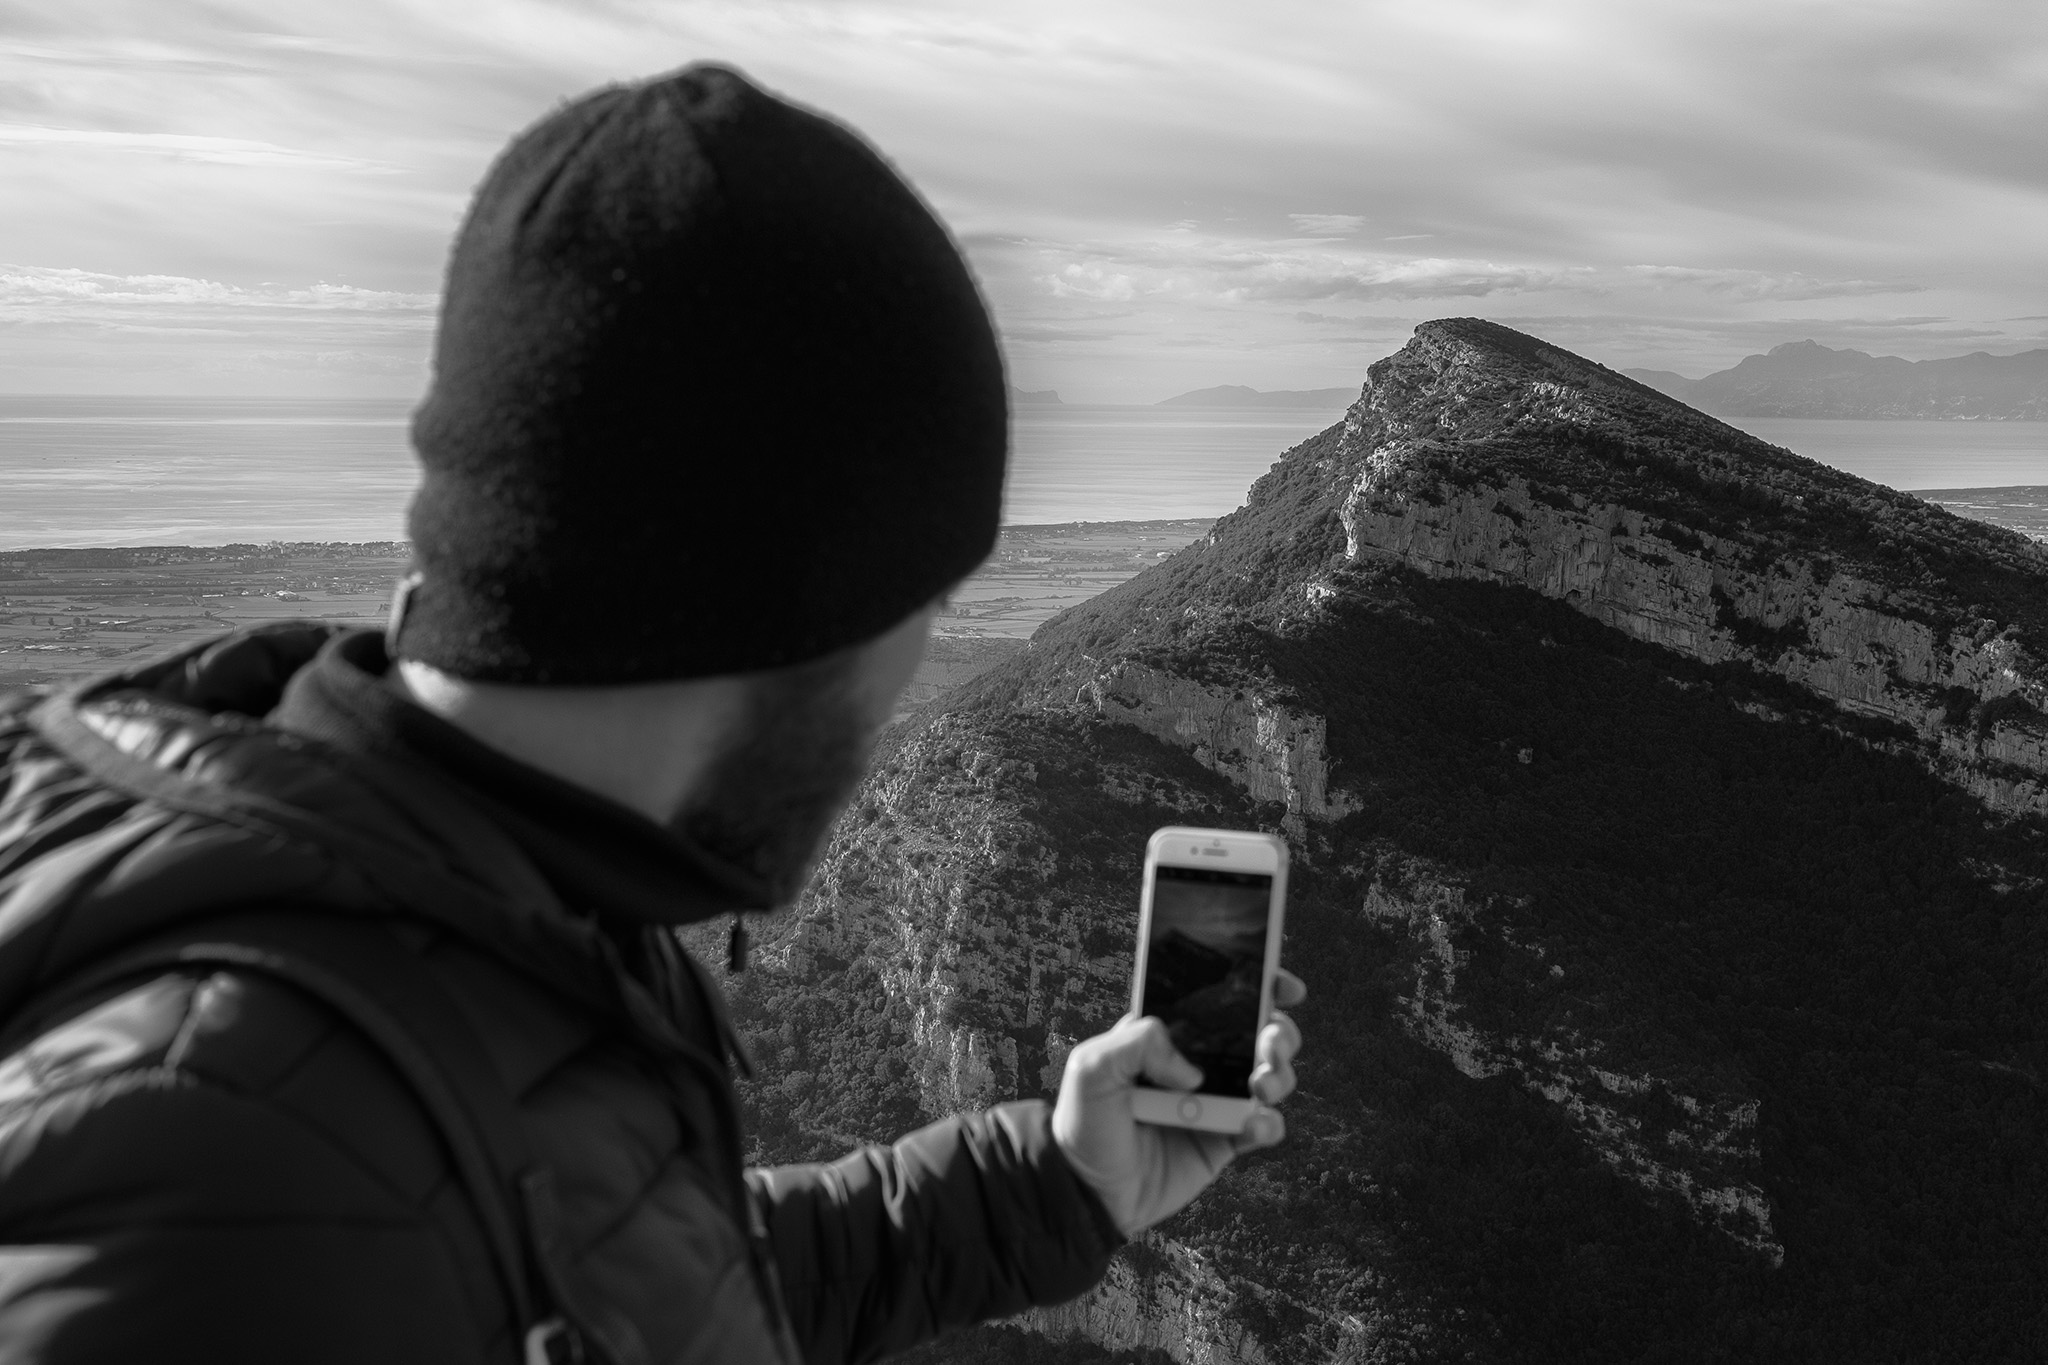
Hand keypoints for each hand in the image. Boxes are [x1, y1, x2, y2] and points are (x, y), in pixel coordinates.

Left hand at [1052, 970, 1304, 1237]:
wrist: (1088, 1194)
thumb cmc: (1083, 1123)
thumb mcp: (1093, 1068)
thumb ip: (1139, 1043)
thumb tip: (1193, 1069)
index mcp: (1169, 1035)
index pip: (1217, 999)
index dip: (1256, 986)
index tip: (1281, 985)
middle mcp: (1198, 1063)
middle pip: (1258, 1034)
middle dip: (1278, 1032)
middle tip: (1270, 1044)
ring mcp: (1215, 1102)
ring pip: (1271, 1076)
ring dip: (1280, 1073)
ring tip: (1261, 1084)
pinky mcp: (1224, 1141)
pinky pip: (1264, 1126)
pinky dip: (1270, 1123)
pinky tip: (1253, 1124)